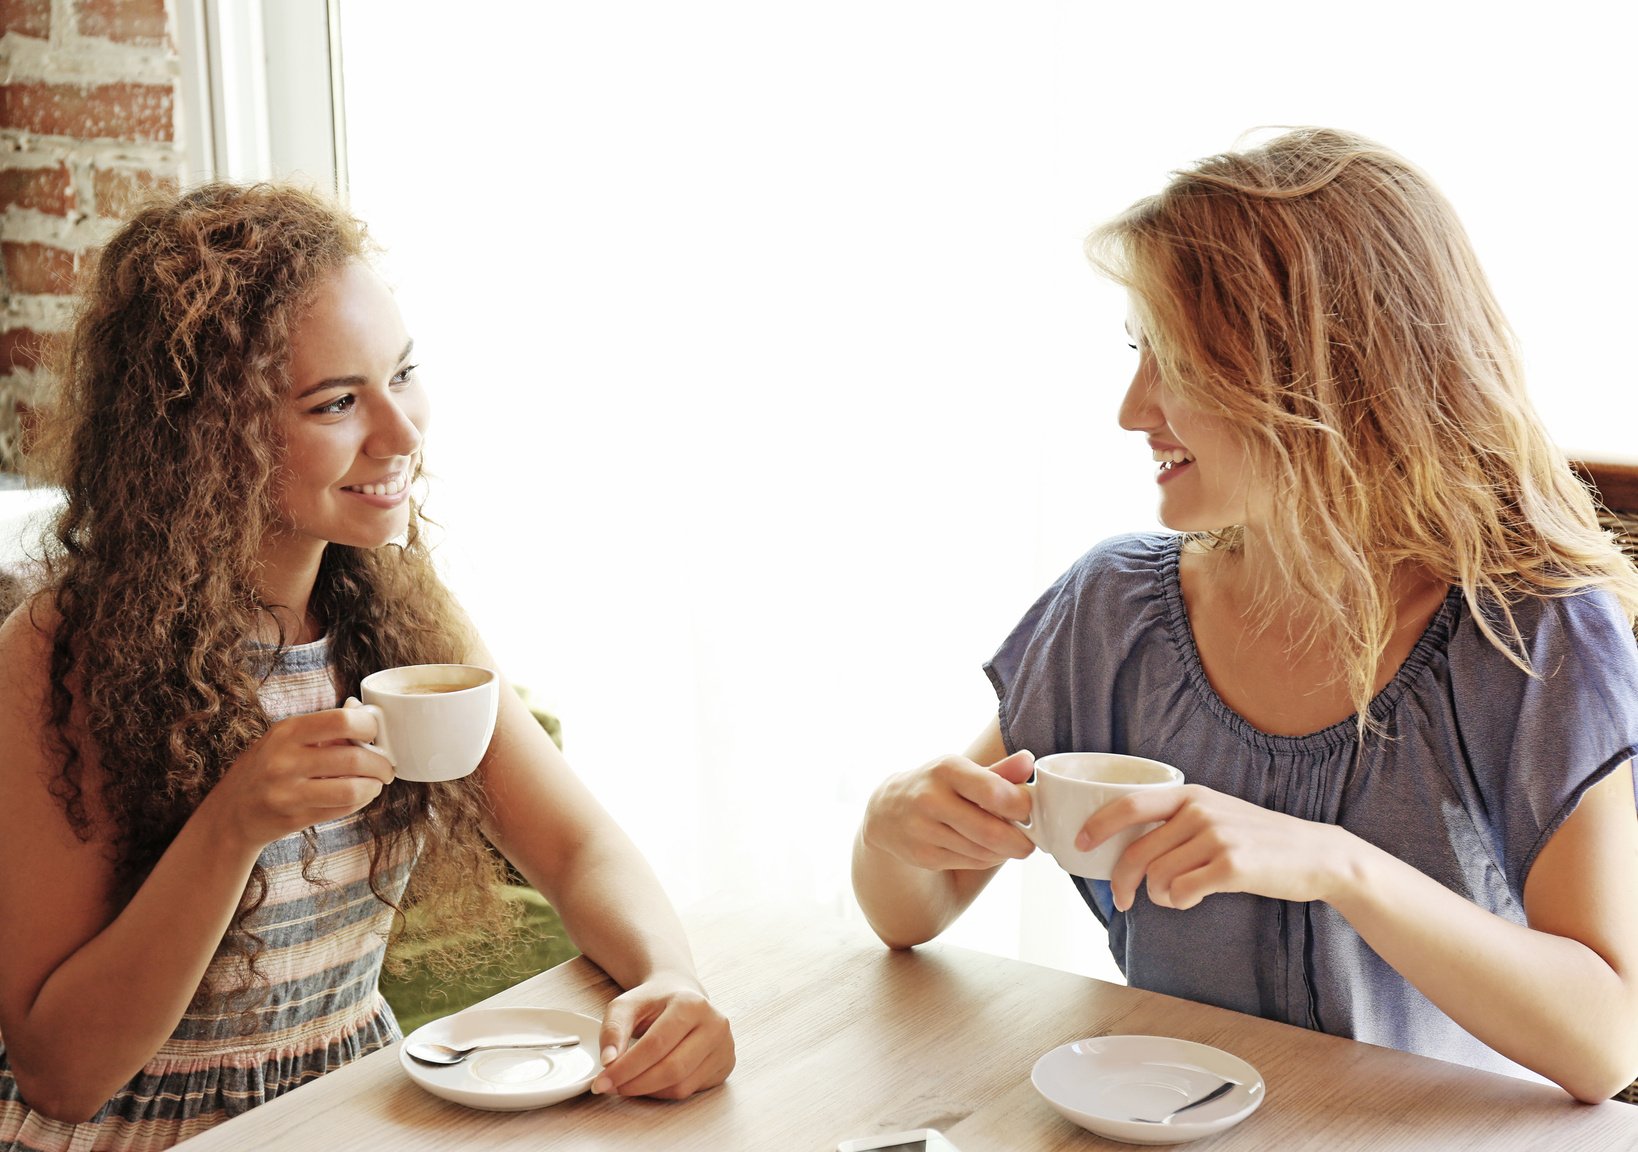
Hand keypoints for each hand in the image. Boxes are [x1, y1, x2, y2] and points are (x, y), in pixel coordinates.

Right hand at [200, 709, 396, 849]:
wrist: (231, 813)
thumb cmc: (267, 767)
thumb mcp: (286, 738)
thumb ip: (325, 726)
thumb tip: (363, 709)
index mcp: (287, 731)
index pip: (342, 721)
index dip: (371, 726)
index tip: (377, 733)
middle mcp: (285, 760)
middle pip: (354, 757)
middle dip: (381, 763)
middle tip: (387, 766)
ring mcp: (288, 792)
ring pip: (353, 788)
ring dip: (375, 785)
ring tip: (376, 782)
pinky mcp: (294, 818)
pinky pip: (343, 809)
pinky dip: (361, 801)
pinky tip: (360, 795)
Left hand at [590, 973, 734, 1098]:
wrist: (682, 997)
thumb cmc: (654, 1002)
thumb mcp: (627, 1005)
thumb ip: (613, 1029)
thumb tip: (609, 1061)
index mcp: (691, 1004)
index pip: (656, 1045)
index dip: (626, 1068)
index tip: (601, 1081)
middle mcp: (715, 1024)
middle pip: (672, 1069)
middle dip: (635, 1084)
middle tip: (610, 1088)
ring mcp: (725, 1046)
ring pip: (681, 1085)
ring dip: (648, 1091)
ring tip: (627, 1083)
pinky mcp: (726, 1065)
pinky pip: (689, 1090)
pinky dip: (663, 1092)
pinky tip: (650, 1081)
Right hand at [861, 749, 1036, 871]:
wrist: (887, 810)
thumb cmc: (936, 786)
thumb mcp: (961, 771)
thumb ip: (998, 771)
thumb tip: (1028, 762)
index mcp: (946, 770)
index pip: (992, 792)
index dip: (1019, 805)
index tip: (1027, 809)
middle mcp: (931, 799)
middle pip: (989, 831)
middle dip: (1018, 841)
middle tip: (1029, 843)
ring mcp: (924, 830)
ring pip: (982, 851)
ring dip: (1003, 852)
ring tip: (1009, 844)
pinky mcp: (923, 856)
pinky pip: (970, 862)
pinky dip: (986, 859)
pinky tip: (987, 850)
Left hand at [1081, 785, 1351, 911]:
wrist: (1316, 855)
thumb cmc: (1259, 840)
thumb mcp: (1216, 815)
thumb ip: (1177, 822)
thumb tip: (1127, 846)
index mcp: (1191, 795)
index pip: (1129, 804)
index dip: (1097, 824)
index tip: (1079, 842)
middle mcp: (1200, 811)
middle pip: (1136, 851)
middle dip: (1120, 881)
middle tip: (1121, 900)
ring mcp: (1216, 837)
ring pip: (1157, 876)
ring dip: (1158, 895)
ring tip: (1175, 896)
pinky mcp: (1231, 866)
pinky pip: (1182, 892)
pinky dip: (1179, 902)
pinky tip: (1191, 898)